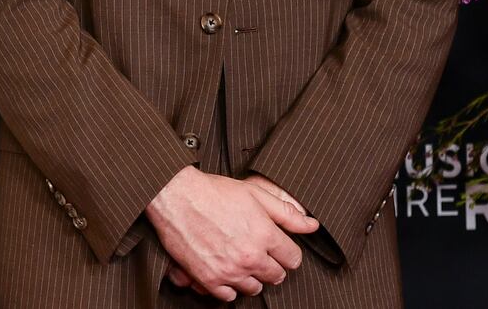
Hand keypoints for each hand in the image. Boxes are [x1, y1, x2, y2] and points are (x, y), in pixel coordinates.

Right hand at [146, 166, 317, 301]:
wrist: (175, 196)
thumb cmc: (213, 192)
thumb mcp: (254, 194)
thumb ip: (286, 212)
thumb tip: (312, 225)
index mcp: (265, 235)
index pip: (293, 259)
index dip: (286, 251)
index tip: (277, 246)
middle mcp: (250, 256)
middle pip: (276, 276)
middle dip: (271, 265)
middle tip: (257, 251)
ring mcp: (230, 270)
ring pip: (255, 289)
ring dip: (251, 277)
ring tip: (240, 260)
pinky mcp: (209, 279)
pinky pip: (229, 296)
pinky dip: (229, 286)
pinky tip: (226, 270)